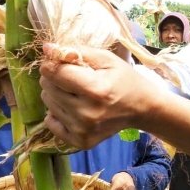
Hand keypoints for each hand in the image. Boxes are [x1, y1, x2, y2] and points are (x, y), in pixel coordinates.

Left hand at [39, 43, 154, 147]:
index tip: (63, 62)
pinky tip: (74, 109)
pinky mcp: (80, 141)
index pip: (54, 72)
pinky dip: (58, 113)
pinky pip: (50, 122)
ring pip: (47, 102)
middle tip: (75, 79)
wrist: (142, 109)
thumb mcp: (107, 59)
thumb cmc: (125, 80)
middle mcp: (86, 113)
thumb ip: (78, 52)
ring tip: (77, 94)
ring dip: (57, 94)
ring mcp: (82, 130)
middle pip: (47, 87)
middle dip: (56, 78)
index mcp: (96, 90)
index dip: (54, 63)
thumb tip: (47, 49)